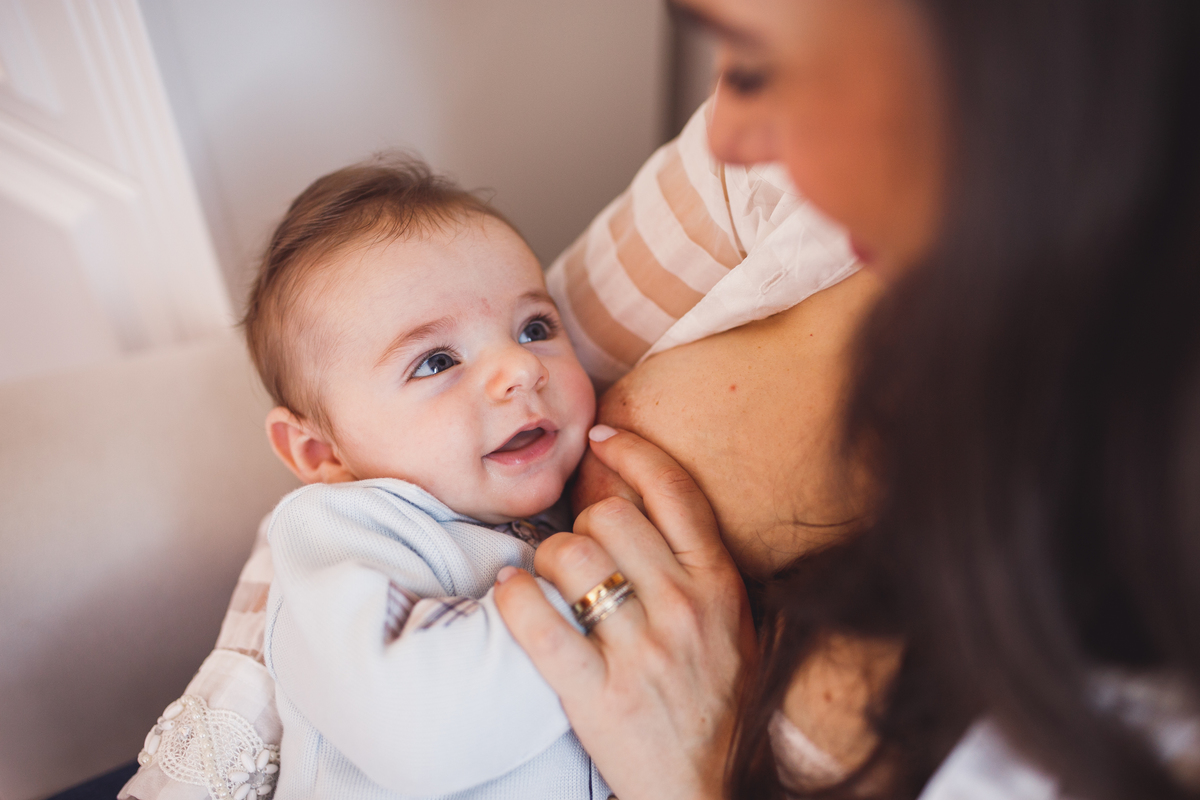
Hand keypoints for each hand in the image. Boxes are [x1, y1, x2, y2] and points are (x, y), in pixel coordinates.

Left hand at [495, 427, 755, 799]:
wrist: (706, 789)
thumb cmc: (715, 703)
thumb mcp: (734, 627)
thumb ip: (699, 568)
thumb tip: (641, 503)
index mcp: (721, 586)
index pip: (675, 491)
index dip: (633, 452)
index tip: (602, 437)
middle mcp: (686, 609)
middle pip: (611, 518)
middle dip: (583, 525)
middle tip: (576, 553)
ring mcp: (643, 652)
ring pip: (572, 557)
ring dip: (546, 559)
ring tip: (545, 579)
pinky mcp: (599, 693)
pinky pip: (539, 622)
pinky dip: (514, 598)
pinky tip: (510, 593)